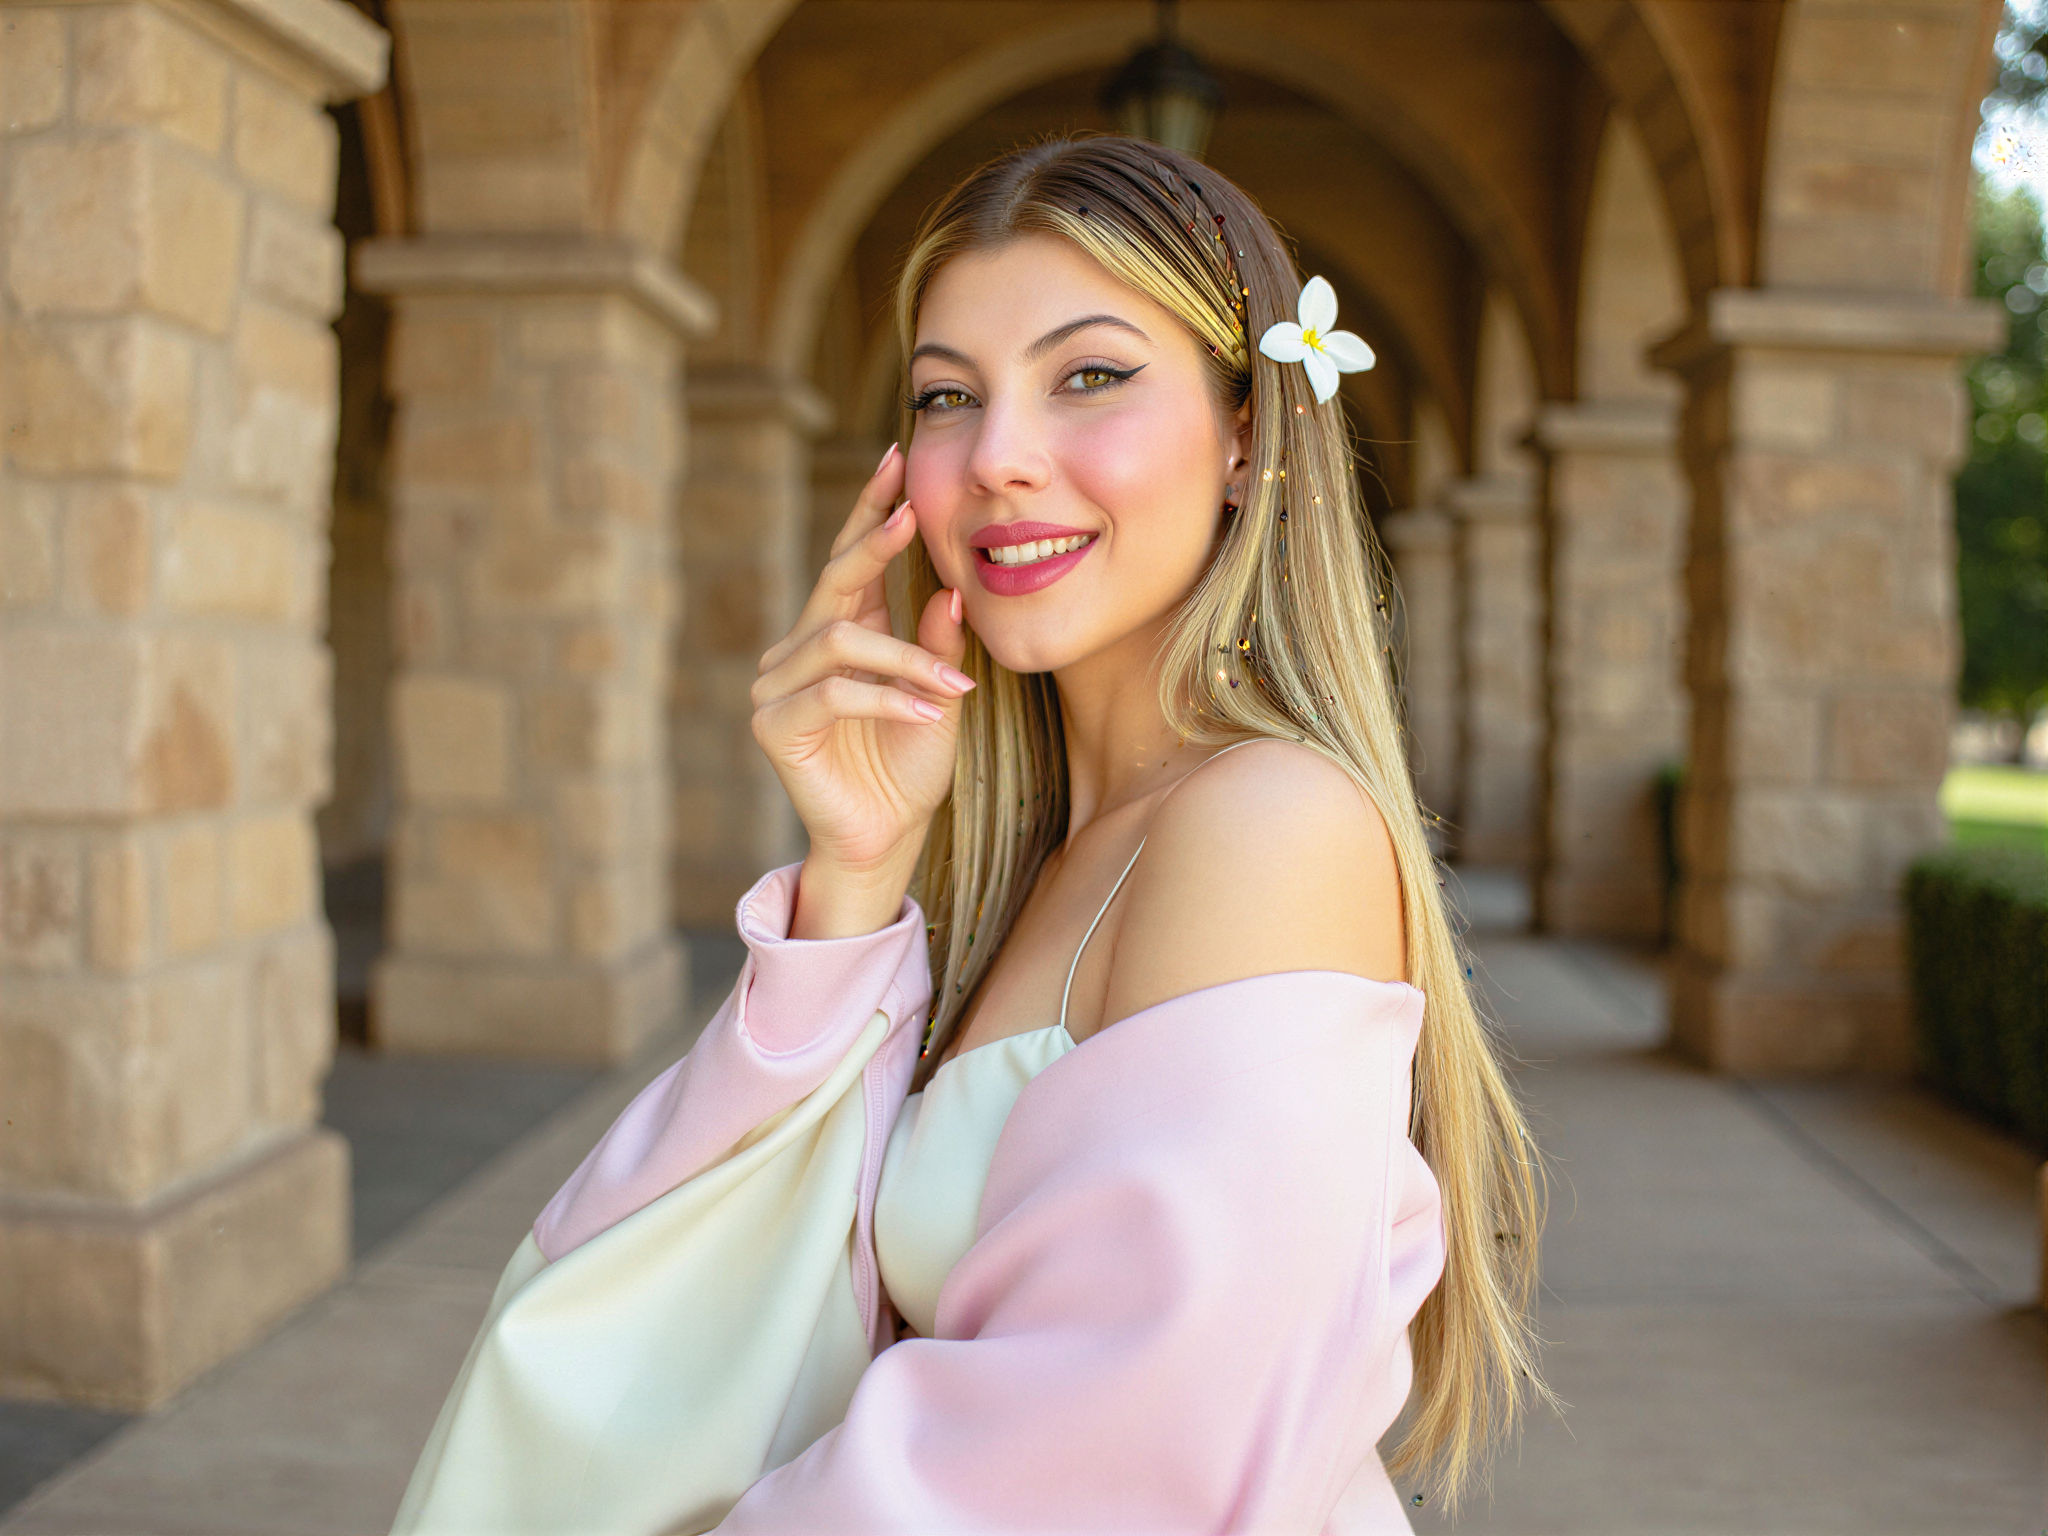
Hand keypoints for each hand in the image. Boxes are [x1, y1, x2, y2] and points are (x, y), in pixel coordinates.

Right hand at [751, 444, 971, 936]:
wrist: (888, 837)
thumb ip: (937, 641)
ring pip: (841, 639)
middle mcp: (801, 647)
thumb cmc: (910, 765)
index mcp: (841, 630)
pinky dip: (885, 697)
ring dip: (904, 659)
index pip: (852, 557)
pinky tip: (926, 709)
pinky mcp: (773, 724)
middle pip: (834, 579)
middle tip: (912, 512)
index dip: (870, 508)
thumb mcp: (939, 693)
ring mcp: (777, 684)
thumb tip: (953, 587)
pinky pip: (831, 691)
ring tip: (952, 685)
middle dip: (873, 541)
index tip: (895, 457)